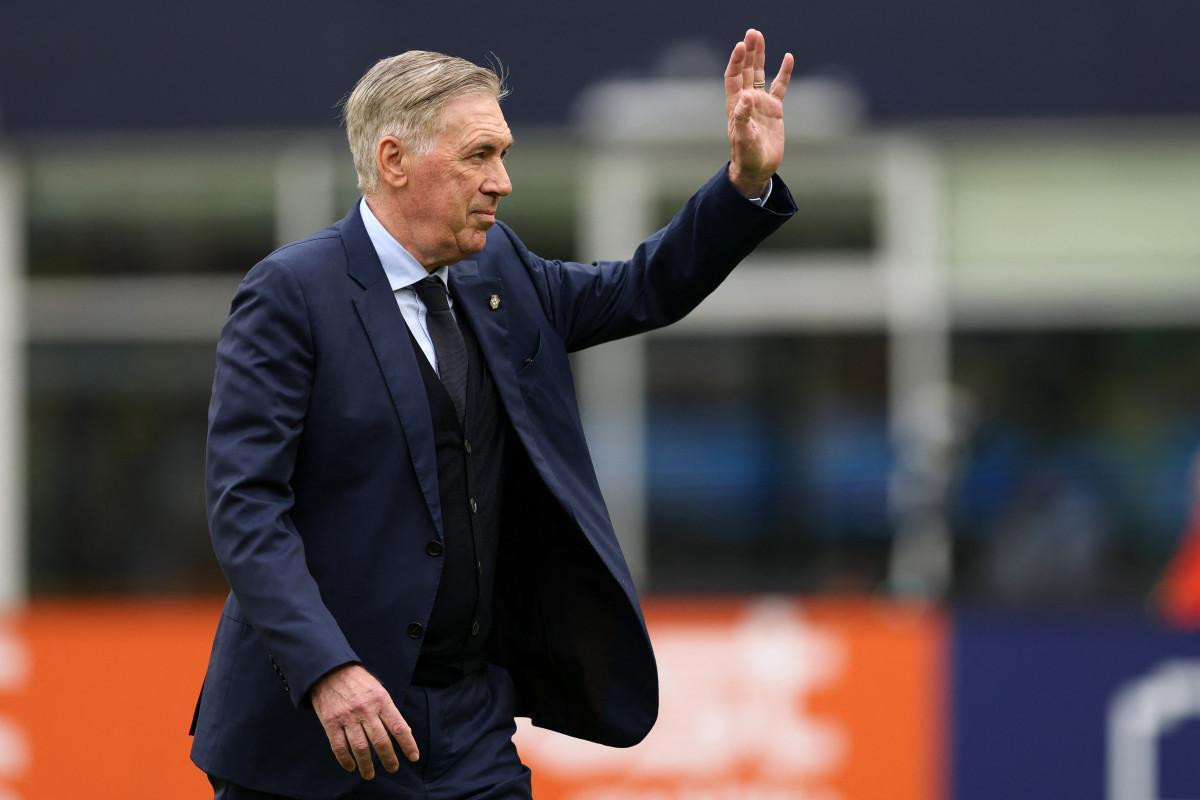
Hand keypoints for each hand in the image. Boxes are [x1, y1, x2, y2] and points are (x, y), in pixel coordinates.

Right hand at [309, 664, 418, 779]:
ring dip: (367, 765)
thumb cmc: (358, 681)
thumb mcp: (379, 689)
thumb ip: (389, 710)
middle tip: (393, 768)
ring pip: (360, 748)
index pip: (398, 726)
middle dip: (388, 758)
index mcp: (381, 700)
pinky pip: (339, 747)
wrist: (329, 671)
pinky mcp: (330, 723)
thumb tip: (405, 732)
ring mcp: (347, 717)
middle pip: (380, 741)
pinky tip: (351, 767)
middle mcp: (365, 710)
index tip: (413, 757)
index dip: (408, 744)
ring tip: (370, 774)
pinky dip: (346, 760)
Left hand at [724, 28, 794, 197]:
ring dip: (760, 56)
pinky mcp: (775, 110)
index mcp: (736, 105)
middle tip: (752, 33)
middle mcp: (747, 101)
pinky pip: (780, 87)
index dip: (736, 61)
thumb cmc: (746, 155)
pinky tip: (788, 58)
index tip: (741, 45)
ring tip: (759, 37)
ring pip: (759, 74)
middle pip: (746, 70)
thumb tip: (745, 97)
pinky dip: (784, 73)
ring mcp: (761, 103)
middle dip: (749, 52)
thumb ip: (742, 118)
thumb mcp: (743, 138)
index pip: (734, 77)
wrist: (758, 168)